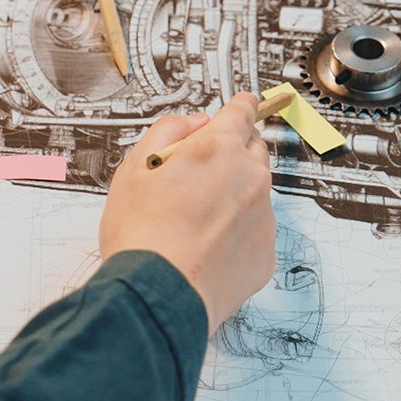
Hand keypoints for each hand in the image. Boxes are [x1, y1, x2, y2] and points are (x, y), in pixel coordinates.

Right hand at [99, 94, 276, 329]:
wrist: (158, 295)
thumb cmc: (142, 236)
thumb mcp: (134, 167)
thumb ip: (168, 131)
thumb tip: (194, 123)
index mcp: (218, 149)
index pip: (241, 112)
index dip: (240, 106)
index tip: (243, 104)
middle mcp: (250, 178)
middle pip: (253, 150)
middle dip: (233, 152)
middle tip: (200, 172)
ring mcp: (263, 217)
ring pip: (255, 193)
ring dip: (234, 195)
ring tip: (195, 220)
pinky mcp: (266, 253)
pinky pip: (256, 231)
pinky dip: (238, 233)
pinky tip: (207, 246)